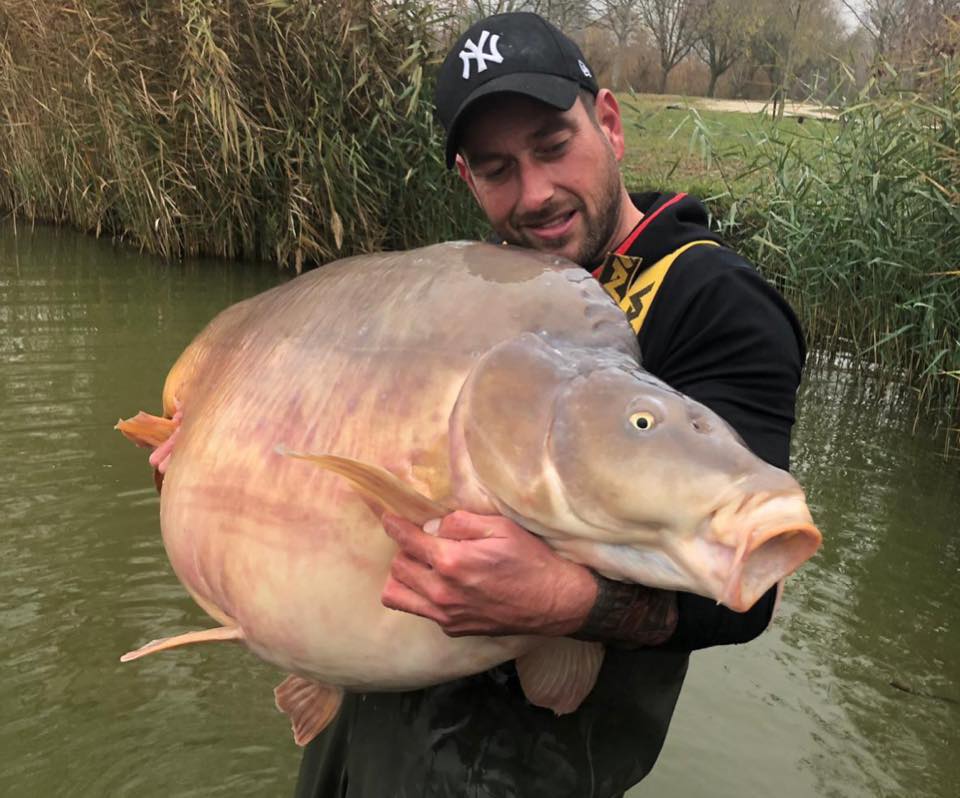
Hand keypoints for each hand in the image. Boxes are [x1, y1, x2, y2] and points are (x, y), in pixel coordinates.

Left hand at [380, 511, 597, 637]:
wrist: (553, 602)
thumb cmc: (530, 559)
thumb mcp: (500, 527)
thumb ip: (460, 522)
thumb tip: (432, 526)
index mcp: (452, 561)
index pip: (407, 541)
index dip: (394, 526)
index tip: (389, 519)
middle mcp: (442, 592)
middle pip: (397, 567)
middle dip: (405, 550)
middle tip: (420, 542)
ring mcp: (446, 614)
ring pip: (397, 595)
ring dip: (404, 576)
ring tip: (422, 565)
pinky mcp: (453, 629)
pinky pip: (420, 610)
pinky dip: (422, 595)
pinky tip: (443, 585)